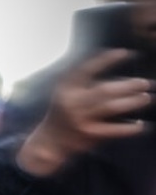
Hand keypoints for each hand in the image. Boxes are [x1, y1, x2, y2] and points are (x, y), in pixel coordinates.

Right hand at [19, 49, 151, 174]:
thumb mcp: (65, 95)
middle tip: (144, 83)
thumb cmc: (61, 114)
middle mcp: (72, 102)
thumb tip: (115, 76)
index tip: (124, 52)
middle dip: (127, 85)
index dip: (106, 60)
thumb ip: (84, 85)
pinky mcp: (88, 134)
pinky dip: (128, 128)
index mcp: (66, 89)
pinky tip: (140, 124)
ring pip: (111, 107)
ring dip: (131, 102)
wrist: (48, 142)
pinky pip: (113, 130)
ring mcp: (81, 119)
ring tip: (146, 97)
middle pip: (104, 90)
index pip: (87, 69)